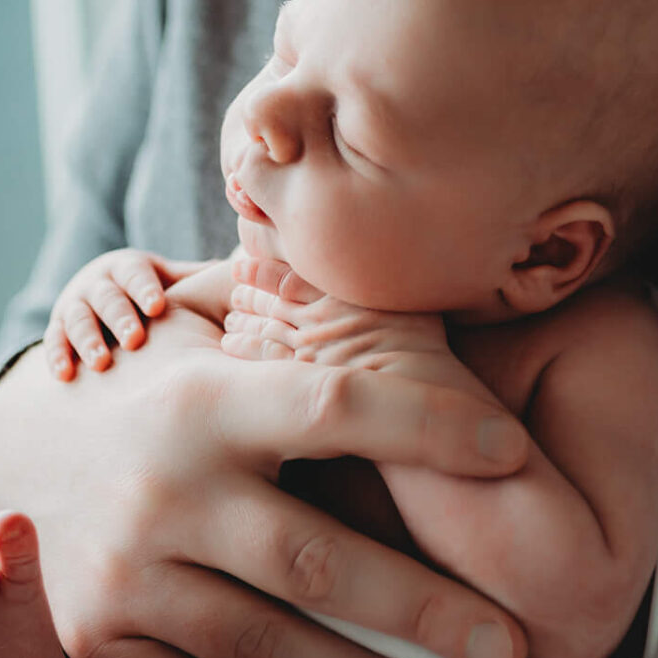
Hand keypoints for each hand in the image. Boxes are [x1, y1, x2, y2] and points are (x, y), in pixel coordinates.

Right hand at [0, 320, 529, 657]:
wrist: (17, 448)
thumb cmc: (165, 382)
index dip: (427, 427)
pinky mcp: (98, 647)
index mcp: (202, 400)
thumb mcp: (211, 326)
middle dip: (425, 609)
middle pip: (313, 562)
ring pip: (267, 649)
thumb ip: (301, 311)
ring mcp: (124, 577)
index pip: (330, 407)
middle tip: (513, 647)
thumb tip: (422, 273)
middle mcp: (159, 490)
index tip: (512, 454)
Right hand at [45, 250, 197, 378]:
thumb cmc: (148, 293)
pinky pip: (54, 340)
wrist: (100, 296)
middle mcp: (98, 283)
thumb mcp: (169, 279)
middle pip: (107, 297)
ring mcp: (74, 305)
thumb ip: (195, 279)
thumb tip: (237, 273)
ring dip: (87, 339)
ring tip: (101, 363)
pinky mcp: (57, 327)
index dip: (145, 288)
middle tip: (135, 339)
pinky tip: (65, 375)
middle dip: (119, 317)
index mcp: (128, 268)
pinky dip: (57, 356)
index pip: (136, 273)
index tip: (158, 307)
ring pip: (78, 319)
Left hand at [223, 261, 449, 371]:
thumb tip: (387, 266)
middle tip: (235, 288)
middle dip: (250, 292)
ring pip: (263, 324)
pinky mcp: (299, 376)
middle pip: (272, 298)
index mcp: (343, 291)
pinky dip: (242, 344)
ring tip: (232, 316)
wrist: (422, 394)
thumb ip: (388, 281)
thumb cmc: (426, 352)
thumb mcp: (414, 304)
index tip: (244, 263)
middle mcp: (319, 314)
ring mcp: (307, 346)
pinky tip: (231, 342)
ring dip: (243, 317)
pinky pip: (261, 354)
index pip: (291, 272)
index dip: (263, 267)